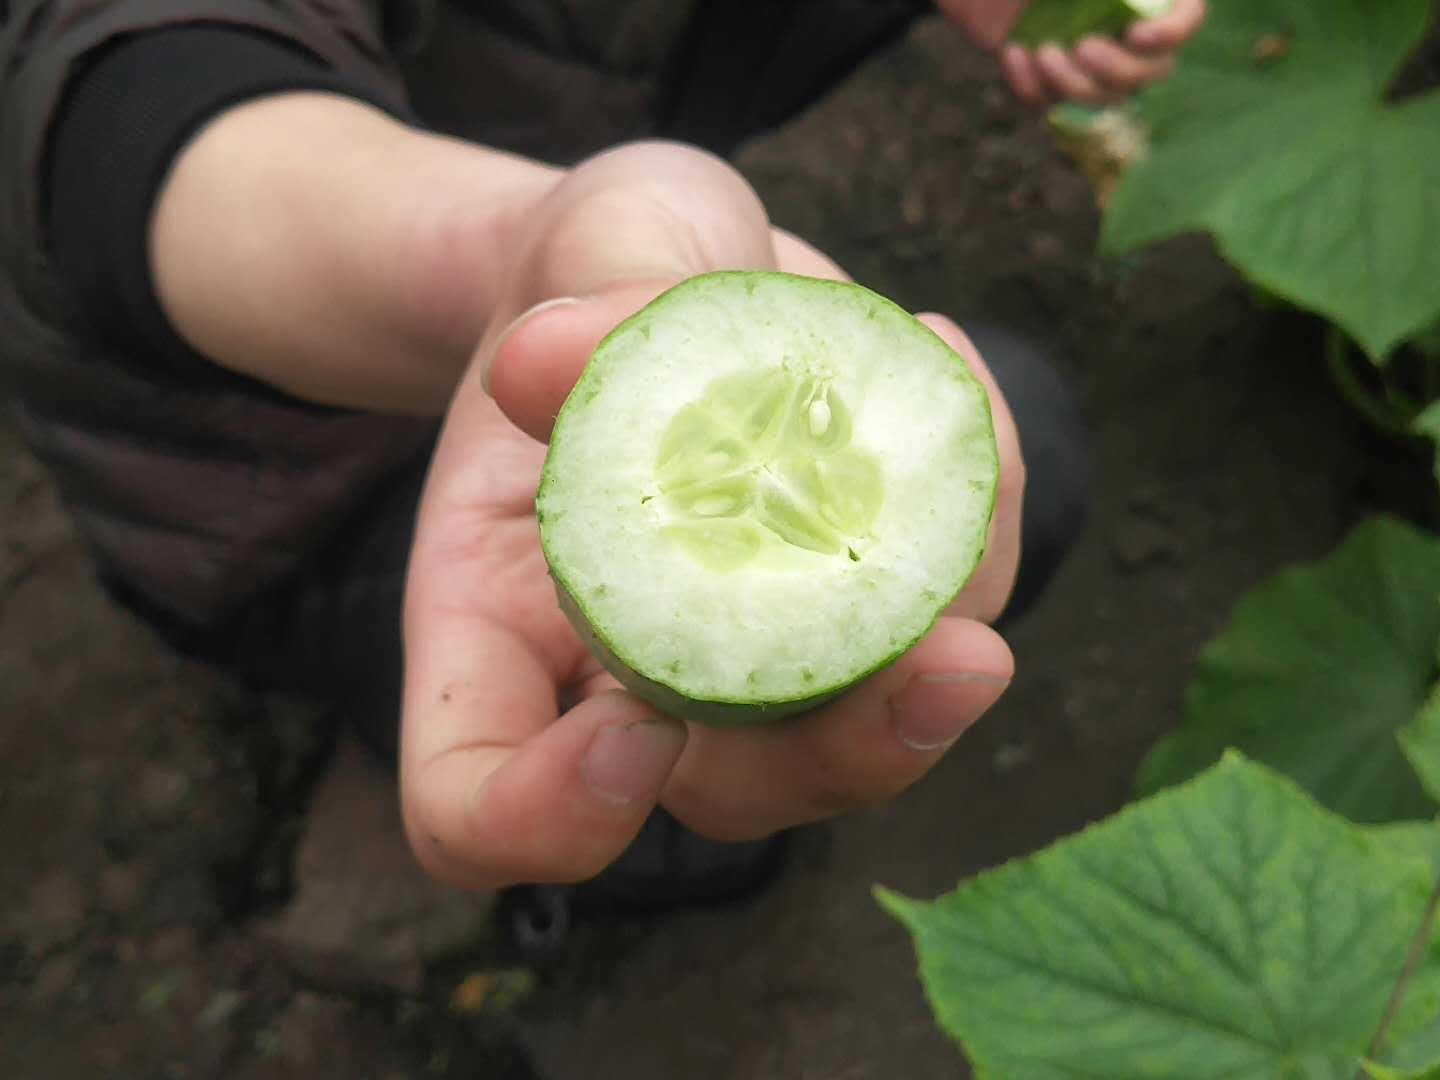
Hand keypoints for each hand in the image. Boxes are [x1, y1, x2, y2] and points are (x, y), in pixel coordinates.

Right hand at [398, 142, 1024, 888]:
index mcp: (496, 627)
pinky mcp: (857, 595)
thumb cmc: (582, 271)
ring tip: (948, 419)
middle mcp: (630, 669)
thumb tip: (546, 363)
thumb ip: (581, 297)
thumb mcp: (577, 245)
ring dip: (946, 608)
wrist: (651, 266)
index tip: (633, 733)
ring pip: (866, 720)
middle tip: (955, 663)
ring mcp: (756, 644)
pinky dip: (971, 501)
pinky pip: (939, 596)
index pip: (479, 805)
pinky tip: (942, 359)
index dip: (552, 819)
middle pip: (730, 793)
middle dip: (844, 754)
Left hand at [938, 0, 1206, 104]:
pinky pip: (1048, 101)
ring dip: (1072, 83)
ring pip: (1101, 97)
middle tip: (1083, 47)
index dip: (1171, 33)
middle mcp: (1127, 27)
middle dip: (1118, 70)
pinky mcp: (1049, 76)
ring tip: (1042, 51)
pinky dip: (1029, 85)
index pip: (1185, 18)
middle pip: (1150, 72)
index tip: (1136, 34)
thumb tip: (1126, 1)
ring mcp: (1089, 57)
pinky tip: (1013, 53)